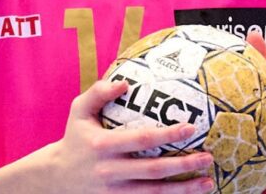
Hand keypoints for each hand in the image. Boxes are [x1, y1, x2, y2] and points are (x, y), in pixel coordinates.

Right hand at [48, 79, 214, 192]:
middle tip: (208, 157)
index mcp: (102, 145)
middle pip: (154, 171)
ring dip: (184, 189)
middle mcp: (110, 171)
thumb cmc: (74, 137)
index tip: (190, 128)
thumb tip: (125, 83)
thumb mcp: (78, 110)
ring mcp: (114, 193)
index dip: (167, 135)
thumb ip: (98, 92)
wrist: (56, 178)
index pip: (141, 140)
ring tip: (208, 182)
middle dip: (183, 165)